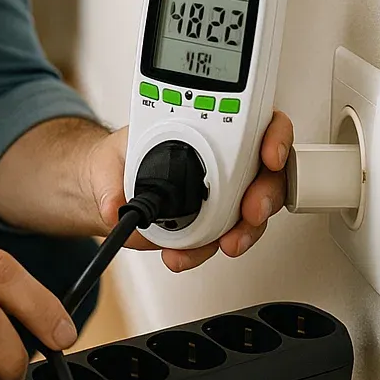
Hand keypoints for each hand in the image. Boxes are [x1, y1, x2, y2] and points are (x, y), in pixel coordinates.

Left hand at [81, 111, 293, 272]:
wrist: (105, 192)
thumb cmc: (118, 162)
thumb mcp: (107, 159)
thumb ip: (111, 180)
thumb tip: (115, 205)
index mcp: (206, 128)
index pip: (257, 123)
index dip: (274, 136)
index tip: (269, 155)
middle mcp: (223, 160)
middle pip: (267, 174)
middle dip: (265, 195)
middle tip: (251, 211)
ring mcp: (222, 194)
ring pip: (253, 212)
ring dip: (245, 231)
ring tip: (225, 243)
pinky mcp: (211, 224)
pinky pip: (223, 238)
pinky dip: (208, 251)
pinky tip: (186, 255)